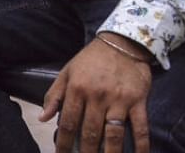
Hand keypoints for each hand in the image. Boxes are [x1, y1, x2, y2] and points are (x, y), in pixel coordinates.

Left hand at [41, 36, 152, 152]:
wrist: (122, 42)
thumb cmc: (91, 60)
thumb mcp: (67, 72)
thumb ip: (54, 95)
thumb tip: (43, 118)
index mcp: (77, 89)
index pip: (68, 123)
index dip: (64, 143)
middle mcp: (97, 96)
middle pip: (90, 132)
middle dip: (85, 152)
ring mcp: (119, 100)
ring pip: (113, 134)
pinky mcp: (138, 101)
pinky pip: (140, 127)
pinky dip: (141, 145)